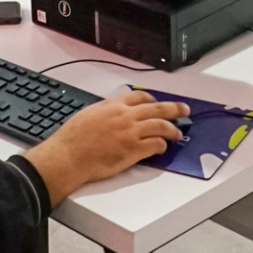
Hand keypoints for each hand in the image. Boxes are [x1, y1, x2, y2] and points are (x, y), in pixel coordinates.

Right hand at [22, 91, 189, 205]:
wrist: (69, 156)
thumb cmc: (73, 139)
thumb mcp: (89, 114)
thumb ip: (105, 112)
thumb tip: (111, 115)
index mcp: (113, 105)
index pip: (139, 97)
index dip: (151, 100)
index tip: (156, 102)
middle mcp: (125, 116)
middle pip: (156, 108)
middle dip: (174, 108)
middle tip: (184, 110)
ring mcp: (131, 132)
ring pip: (160, 125)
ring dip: (172, 129)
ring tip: (178, 133)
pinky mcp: (133, 150)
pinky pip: (155, 144)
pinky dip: (162, 145)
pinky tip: (163, 148)